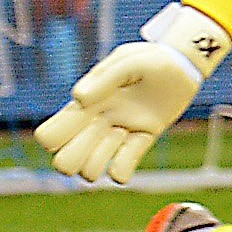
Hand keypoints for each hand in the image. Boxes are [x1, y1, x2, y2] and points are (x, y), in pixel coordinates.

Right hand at [36, 42, 200, 183]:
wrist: (183, 65)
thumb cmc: (150, 59)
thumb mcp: (128, 61)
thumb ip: (104, 78)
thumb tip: (77, 99)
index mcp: (84, 105)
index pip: (48, 136)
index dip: (55, 138)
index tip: (82, 118)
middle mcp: (95, 124)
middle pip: (64, 163)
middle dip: (75, 158)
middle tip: (100, 132)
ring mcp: (118, 135)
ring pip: (89, 172)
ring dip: (101, 158)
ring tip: (122, 132)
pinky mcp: (142, 141)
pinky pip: (121, 170)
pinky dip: (122, 167)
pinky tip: (135, 141)